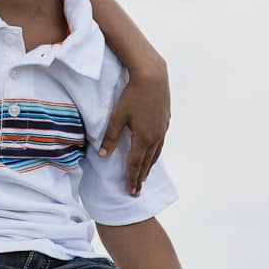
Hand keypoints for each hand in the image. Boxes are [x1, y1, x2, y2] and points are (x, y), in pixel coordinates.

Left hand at [99, 62, 170, 194]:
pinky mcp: (165, 121)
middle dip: (141, 176)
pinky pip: (160, 142)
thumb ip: (110, 137)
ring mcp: (162, 129)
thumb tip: (103, 155)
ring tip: (145, 175)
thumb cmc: (133, 95)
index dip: (132, 178)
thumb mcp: (117, 116)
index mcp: (144, 138)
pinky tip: (153, 151)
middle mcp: (156, 136)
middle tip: (137, 189)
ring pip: (156, 153)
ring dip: (149, 165)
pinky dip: (155, 152)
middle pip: (148, 162)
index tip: (131, 191)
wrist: (153, 77)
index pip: (136, 163)